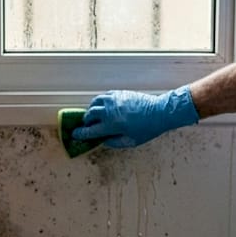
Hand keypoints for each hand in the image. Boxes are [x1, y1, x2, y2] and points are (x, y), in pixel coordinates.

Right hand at [71, 86, 198, 147]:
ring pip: (94, 103)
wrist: (159, 112)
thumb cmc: (147, 129)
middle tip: (88, 126)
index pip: (90, 130)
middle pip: (89, 115)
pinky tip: (104, 107)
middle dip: (86, 122)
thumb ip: (114, 143)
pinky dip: (100, 102)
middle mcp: (109, 111)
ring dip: (91, 110)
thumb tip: (102, 141)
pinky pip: (103, 96)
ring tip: (95, 116)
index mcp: (111, 125)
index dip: (81, 133)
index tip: (75, 134)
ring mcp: (113, 100)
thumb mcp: (130, 142)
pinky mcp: (118, 93)